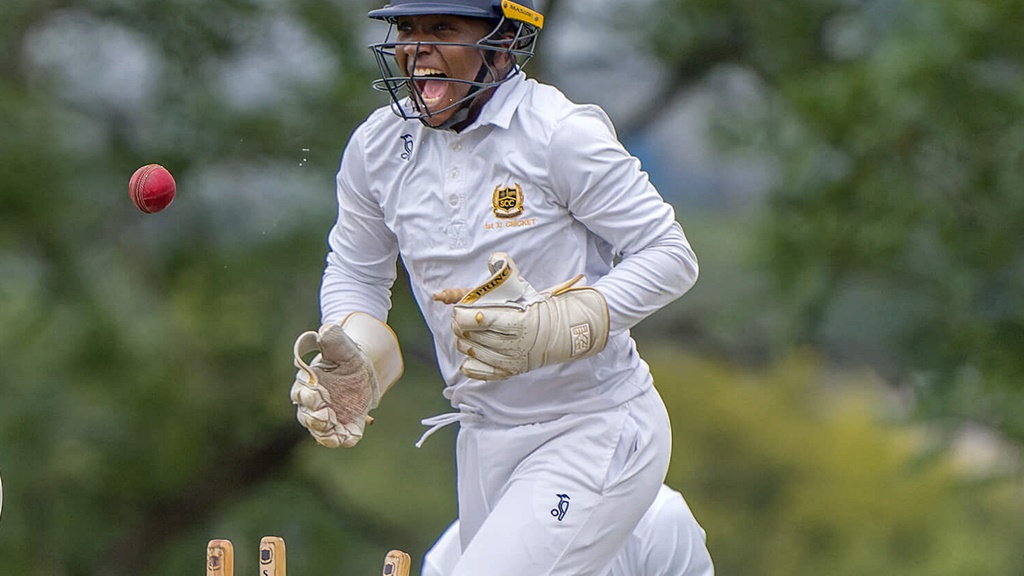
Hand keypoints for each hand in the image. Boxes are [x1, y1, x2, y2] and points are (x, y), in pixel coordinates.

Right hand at [290, 313, 402, 447]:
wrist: (364, 370)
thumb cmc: (347, 356)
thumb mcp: (342, 345)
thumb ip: (333, 339)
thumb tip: (325, 330)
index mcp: (307, 384)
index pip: (301, 393)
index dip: (307, 395)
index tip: (317, 391)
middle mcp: (313, 404)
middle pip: (306, 416)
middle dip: (314, 416)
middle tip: (325, 414)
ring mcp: (328, 417)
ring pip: (320, 431)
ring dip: (326, 432)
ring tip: (333, 428)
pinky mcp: (344, 425)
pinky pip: (341, 438)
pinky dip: (343, 439)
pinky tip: (349, 437)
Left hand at [448, 253, 608, 379]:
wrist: (562, 334)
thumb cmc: (539, 309)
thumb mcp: (525, 288)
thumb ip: (507, 272)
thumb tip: (495, 258)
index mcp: (518, 322)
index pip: (477, 320)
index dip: (461, 313)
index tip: (460, 307)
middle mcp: (514, 345)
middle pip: (470, 335)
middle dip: (459, 324)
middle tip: (461, 316)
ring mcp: (510, 362)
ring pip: (470, 351)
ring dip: (463, 339)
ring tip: (466, 330)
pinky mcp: (507, 372)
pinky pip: (476, 371)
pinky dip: (468, 361)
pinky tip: (471, 349)